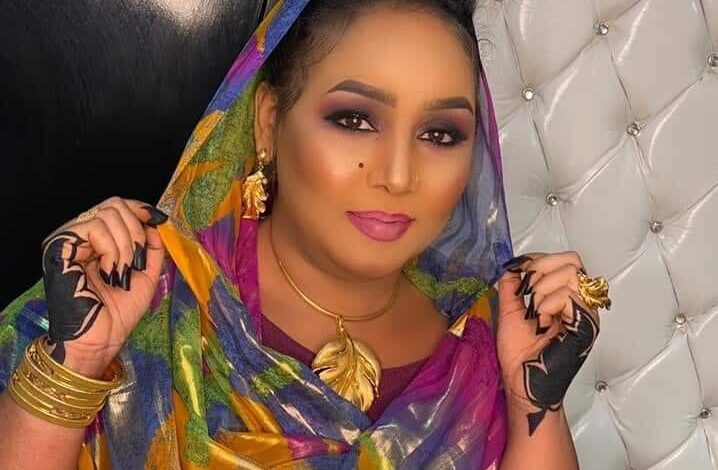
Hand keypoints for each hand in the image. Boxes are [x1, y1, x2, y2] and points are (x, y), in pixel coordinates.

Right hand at [40, 197, 167, 377]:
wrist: (101, 340)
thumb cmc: (118, 313)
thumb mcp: (146, 274)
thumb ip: (152, 247)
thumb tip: (156, 221)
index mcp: (95, 241)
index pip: (116, 206)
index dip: (139, 208)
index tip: (157, 219)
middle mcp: (78, 236)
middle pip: (114, 204)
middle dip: (136, 232)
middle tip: (136, 262)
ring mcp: (66, 241)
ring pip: (107, 215)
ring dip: (126, 247)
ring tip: (121, 274)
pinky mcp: (58, 248)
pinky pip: (94, 228)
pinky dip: (112, 250)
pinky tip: (110, 273)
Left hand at [496, 252, 600, 435]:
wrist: (520, 380)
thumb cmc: (518, 353)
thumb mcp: (509, 309)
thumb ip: (512, 285)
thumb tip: (513, 265)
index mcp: (566, 297)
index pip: (565, 259)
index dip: (539, 259)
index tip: (520, 271)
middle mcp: (581, 303)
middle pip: (572, 261)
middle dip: (542, 270)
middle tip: (529, 295)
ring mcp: (586, 314)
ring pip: (571, 274)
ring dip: (543, 291)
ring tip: (537, 313)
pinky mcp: (587, 326)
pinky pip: (569, 295)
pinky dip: (549, 304)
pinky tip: (544, 322)